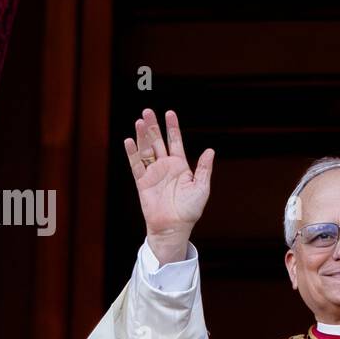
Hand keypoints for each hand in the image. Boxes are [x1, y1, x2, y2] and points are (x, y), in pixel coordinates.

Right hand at [123, 108, 214, 264]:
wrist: (174, 227)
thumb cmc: (190, 210)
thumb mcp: (201, 188)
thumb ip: (204, 169)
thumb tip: (210, 150)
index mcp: (180, 165)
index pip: (175, 141)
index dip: (172, 127)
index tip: (170, 113)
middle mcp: (165, 166)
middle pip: (157, 141)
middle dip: (153, 126)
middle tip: (148, 111)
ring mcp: (153, 173)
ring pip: (145, 149)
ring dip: (142, 136)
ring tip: (140, 121)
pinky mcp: (142, 182)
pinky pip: (136, 165)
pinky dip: (132, 153)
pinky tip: (129, 140)